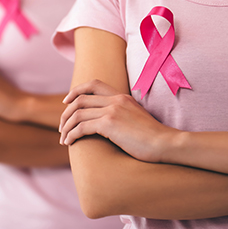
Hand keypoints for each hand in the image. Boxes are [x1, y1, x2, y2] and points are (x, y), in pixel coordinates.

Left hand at [59, 79, 178, 162]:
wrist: (166, 144)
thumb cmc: (153, 137)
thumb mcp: (137, 118)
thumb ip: (122, 114)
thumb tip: (108, 123)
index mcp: (122, 96)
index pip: (93, 84)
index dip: (76, 91)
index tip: (66, 102)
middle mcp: (115, 100)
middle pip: (80, 99)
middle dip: (66, 113)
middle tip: (61, 126)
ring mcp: (112, 111)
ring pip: (77, 113)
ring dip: (66, 126)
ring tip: (63, 138)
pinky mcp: (109, 124)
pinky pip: (81, 127)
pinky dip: (72, 135)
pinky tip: (69, 143)